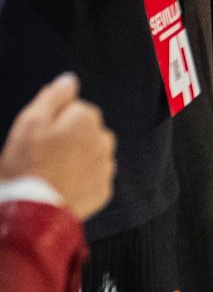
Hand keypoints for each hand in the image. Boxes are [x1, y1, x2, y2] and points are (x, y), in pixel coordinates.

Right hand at [0, 74, 115, 221]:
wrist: (32, 212)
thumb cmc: (27, 164)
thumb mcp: (30, 122)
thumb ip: (54, 96)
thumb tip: (70, 79)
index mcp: (87, 118)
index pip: (74, 109)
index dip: (53, 122)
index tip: (39, 138)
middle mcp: (104, 139)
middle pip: (85, 131)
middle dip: (69, 139)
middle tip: (43, 157)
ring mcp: (106, 166)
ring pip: (91, 154)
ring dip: (76, 159)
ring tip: (52, 173)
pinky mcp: (104, 190)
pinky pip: (92, 178)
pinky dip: (80, 181)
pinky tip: (62, 186)